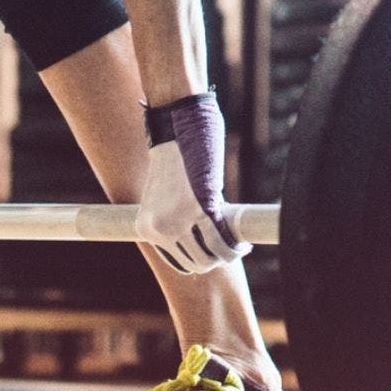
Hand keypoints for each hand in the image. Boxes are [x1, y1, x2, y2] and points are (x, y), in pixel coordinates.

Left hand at [135, 91, 247, 273]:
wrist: (175, 127)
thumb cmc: (175, 159)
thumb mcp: (166, 197)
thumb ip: (176, 220)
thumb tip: (202, 242)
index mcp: (145, 228)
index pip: (177, 262)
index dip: (201, 261)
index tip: (217, 255)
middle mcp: (158, 229)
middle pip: (195, 264)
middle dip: (217, 260)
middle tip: (231, 249)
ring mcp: (178, 220)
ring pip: (209, 258)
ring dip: (228, 256)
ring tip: (239, 248)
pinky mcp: (199, 208)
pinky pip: (222, 240)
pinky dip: (236, 247)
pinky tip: (244, 246)